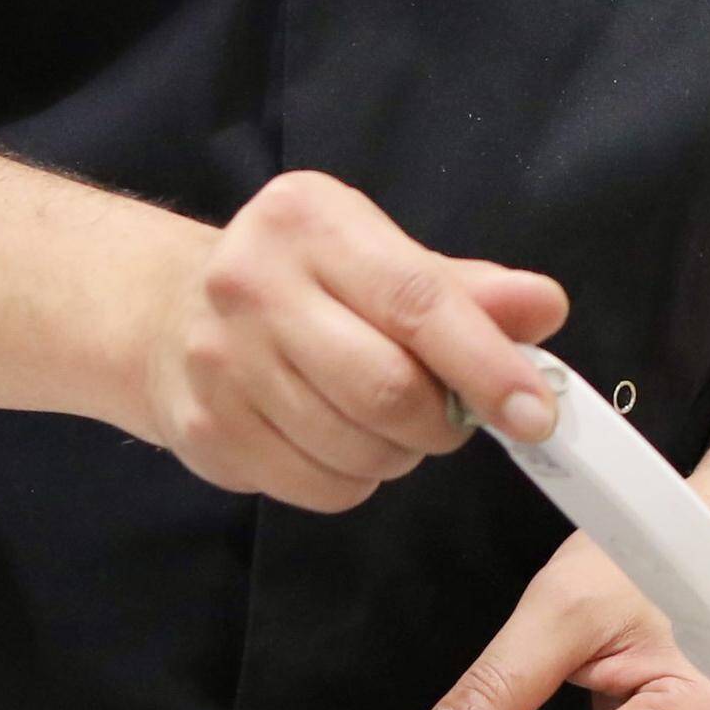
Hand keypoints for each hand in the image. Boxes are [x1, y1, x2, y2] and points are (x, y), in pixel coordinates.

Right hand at [129, 171, 567, 513]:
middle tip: (449, 419)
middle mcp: (253, 283)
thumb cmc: (300, 283)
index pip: (417, 300)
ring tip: (382, 422)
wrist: (165, 314)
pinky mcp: (206, 432)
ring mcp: (221, 362)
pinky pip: (320, 488)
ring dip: (397, 453)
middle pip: (387, 389)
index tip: (535, 413)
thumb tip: (544, 308)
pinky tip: (335, 441)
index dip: (487, 365)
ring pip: (356, 449)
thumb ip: (464, 290)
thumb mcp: (379, 259)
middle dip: (441, 423)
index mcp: (310, 222)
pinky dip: (352, 480)